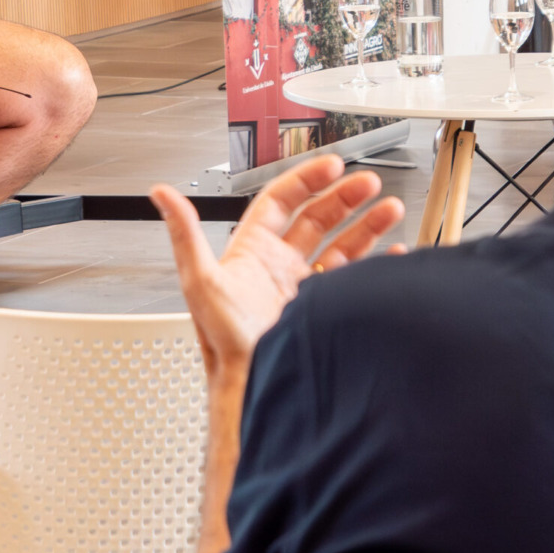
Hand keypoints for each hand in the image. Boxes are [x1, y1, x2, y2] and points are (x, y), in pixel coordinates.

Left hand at [152, 154, 404, 382]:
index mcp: (252, 251)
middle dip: (344, 196)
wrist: (254, 387)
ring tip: (390, 208)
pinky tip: (392, 257)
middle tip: (369, 182)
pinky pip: (355, 281)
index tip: (331, 165)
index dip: (306, 179)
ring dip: (366, 225)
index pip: (282, 201)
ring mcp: (304, 288)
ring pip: (341, 245)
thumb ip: (184, 233)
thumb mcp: (200, 280)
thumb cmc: (223, 341)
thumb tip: (161, 194)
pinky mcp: (323, 311)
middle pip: (317, 217)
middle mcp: (279, 266)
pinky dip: (376, 265)